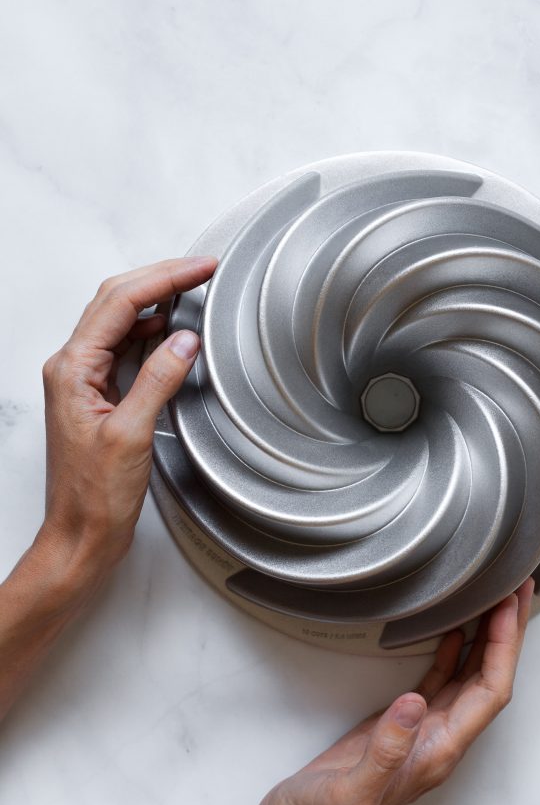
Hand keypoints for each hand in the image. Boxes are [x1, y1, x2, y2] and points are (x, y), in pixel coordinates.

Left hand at [39, 256, 216, 585]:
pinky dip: (151, 331)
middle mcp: (73, 369)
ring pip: (120, 321)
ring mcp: (84, 382)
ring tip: (192, 288)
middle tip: (203, 268)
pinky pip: (124, 348)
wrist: (81, 536)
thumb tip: (184, 339)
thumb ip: (157, 380)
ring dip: (155, 300)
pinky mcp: (99, 397)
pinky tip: (170, 331)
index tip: (201, 268)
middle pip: (116, 302)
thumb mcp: (131, 434)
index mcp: (72, 370)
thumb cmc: (95, 497)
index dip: (163, 278)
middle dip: (160, 278)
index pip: (120, 303)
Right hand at [219, 580, 533, 804]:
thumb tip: (416, 702)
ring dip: (488, 640)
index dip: (505, 648)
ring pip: (470, 678)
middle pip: (490, 680)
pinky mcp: (399, 726)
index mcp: (438, 753)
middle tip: (518, 588)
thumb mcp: (350, 791)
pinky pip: (440, 682)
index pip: (490, 692)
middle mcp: (440, 742)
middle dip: (508, 635)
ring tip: (499, 600)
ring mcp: (421, 733)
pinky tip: (456, 631)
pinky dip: (454, 654)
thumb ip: (385, 751)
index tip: (509, 606)